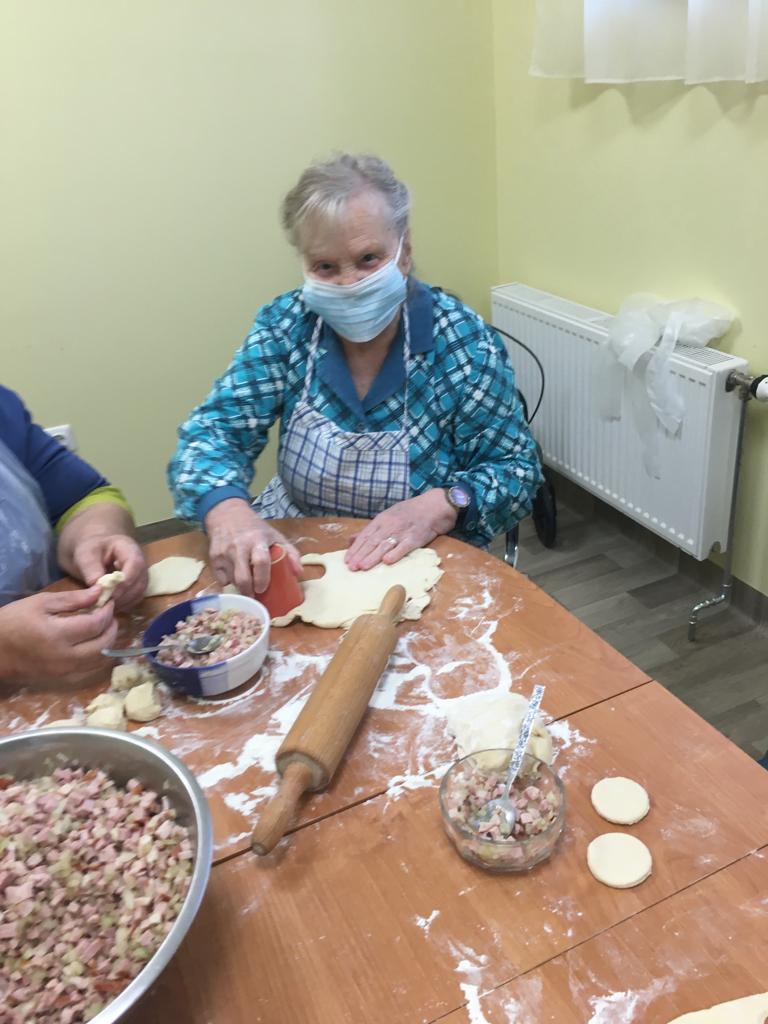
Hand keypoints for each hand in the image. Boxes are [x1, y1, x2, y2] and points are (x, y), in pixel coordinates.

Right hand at [0, 587, 118, 684]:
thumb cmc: (13, 622)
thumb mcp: (40, 603)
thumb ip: (73, 599)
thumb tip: (99, 592)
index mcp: (58, 635)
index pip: (96, 624)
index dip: (107, 611)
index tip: (108, 601)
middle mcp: (65, 657)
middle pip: (103, 644)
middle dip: (112, 627)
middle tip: (109, 614)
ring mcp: (65, 672)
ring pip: (100, 660)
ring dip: (108, 642)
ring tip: (104, 627)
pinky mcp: (63, 679)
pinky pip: (90, 670)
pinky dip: (99, 657)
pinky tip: (96, 644)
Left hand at [71, 534, 147, 609]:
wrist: (93, 550)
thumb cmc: (90, 549)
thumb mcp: (86, 555)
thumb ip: (91, 569)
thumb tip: (99, 589)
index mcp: (129, 548)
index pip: (135, 564)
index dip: (125, 581)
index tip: (109, 594)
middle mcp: (140, 562)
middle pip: (140, 581)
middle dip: (123, 595)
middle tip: (104, 604)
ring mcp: (140, 575)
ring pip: (139, 592)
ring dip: (123, 602)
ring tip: (105, 606)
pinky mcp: (137, 586)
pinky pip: (135, 598)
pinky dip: (124, 605)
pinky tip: (109, 607)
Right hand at [204, 499, 301, 597]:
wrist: (227, 514)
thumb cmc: (255, 528)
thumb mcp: (275, 535)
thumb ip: (290, 553)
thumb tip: (299, 573)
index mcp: (257, 540)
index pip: (261, 562)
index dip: (262, 579)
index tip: (263, 589)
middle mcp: (239, 547)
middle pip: (242, 577)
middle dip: (249, 592)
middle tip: (255, 596)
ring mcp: (224, 553)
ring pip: (232, 580)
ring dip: (240, 588)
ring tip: (248, 588)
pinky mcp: (213, 558)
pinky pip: (221, 579)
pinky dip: (228, 582)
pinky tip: (235, 577)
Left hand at [345, 489, 456, 570]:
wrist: (434, 506)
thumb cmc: (411, 512)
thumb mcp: (388, 516)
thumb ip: (371, 529)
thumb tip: (351, 539)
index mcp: (382, 520)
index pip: (365, 535)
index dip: (355, 548)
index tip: (347, 560)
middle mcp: (390, 525)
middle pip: (372, 541)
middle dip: (360, 555)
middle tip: (351, 567)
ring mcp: (402, 531)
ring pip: (384, 545)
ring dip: (373, 557)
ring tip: (363, 567)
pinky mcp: (415, 538)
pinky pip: (404, 547)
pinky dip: (395, 554)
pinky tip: (387, 561)